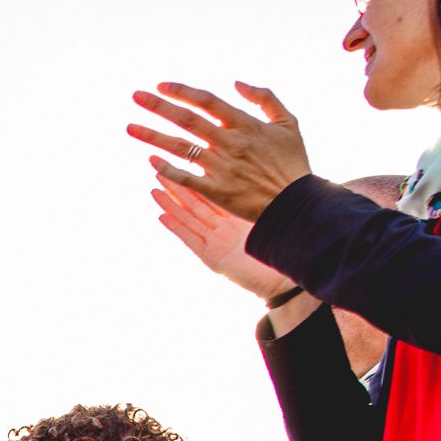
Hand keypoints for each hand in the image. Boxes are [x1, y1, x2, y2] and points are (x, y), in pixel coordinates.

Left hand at [129, 81, 311, 222]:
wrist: (295, 202)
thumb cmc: (292, 161)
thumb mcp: (288, 123)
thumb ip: (265, 98)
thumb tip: (237, 83)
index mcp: (245, 125)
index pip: (207, 102)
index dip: (183, 92)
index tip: (161, 86)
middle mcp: (230, 143)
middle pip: (187, 120)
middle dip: (159, 107)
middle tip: (135, 97)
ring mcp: (221, 167)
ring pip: (181, 148)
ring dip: (153, 136)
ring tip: (130, 128)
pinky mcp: (217, 191)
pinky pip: (186, 178)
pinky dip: (167, 170)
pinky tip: (150, 161)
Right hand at [150, 180, 291, 299]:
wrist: (285, 278)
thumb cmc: (287, 247)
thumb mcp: (273, 216)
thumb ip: (262, 199)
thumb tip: (261, 171)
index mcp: (237, 218)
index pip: (212, 194)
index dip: (196, 179)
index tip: (184, 163)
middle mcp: (223, 230)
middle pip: (195, 204)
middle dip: (177, 188)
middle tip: (159, 171)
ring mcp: (216, 244)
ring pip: (189, 219)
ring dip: (171, 205)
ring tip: (154, 190)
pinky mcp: (213, 259)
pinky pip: (191, 240)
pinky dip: (176, 228)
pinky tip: (162, 217)